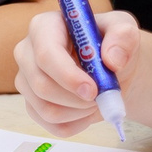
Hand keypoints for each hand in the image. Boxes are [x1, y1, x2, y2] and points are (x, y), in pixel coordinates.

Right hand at [12, 4, 139, 136]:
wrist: (109, 66)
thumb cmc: (111, 43)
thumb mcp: (125, 30)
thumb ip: (123, 37)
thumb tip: (112, 60)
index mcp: (44, 26)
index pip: (46, 54)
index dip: (68, 76)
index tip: (94, 90)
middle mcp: (27, 52)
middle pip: (41, 85)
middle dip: (77, 99)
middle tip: (101, 96)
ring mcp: (26, 80)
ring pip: (46, 110)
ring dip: (79, 113)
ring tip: (97, 100)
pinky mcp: (32, 105)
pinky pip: (52, 125)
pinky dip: (77, 124)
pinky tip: (88, 111)